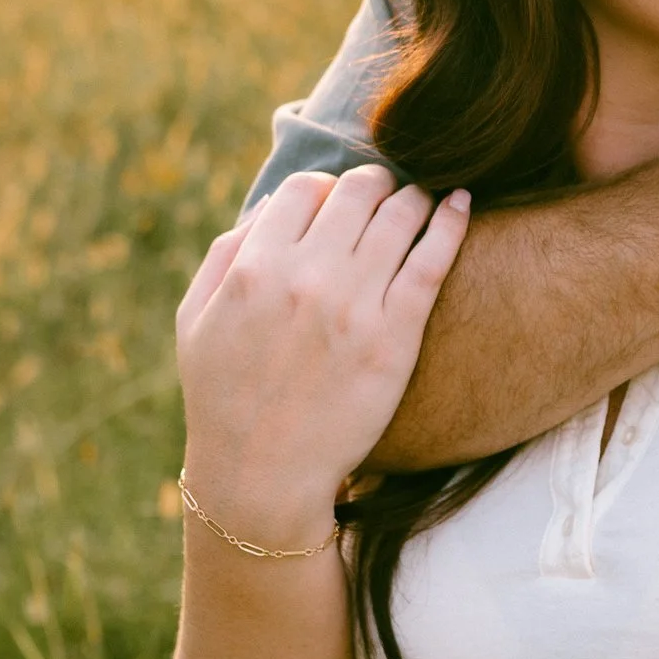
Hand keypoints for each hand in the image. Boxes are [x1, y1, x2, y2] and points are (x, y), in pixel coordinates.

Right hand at [174, 166, 469, 542]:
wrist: (262, 475)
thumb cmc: (224, 397)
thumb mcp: (196, 320)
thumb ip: (228, 253)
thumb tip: (274, 203)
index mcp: (255, 268)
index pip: (307, 188)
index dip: (327, 187)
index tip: (339, 202)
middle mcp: (307, 277)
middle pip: (360, 192)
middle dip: (376, 183)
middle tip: (387, 193)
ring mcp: (355, 305)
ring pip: (401, 215)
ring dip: (415, 197)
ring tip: (424, 200)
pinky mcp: (396, 336)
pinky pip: (434, 259)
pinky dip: (452, 221)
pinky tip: (462, 205)